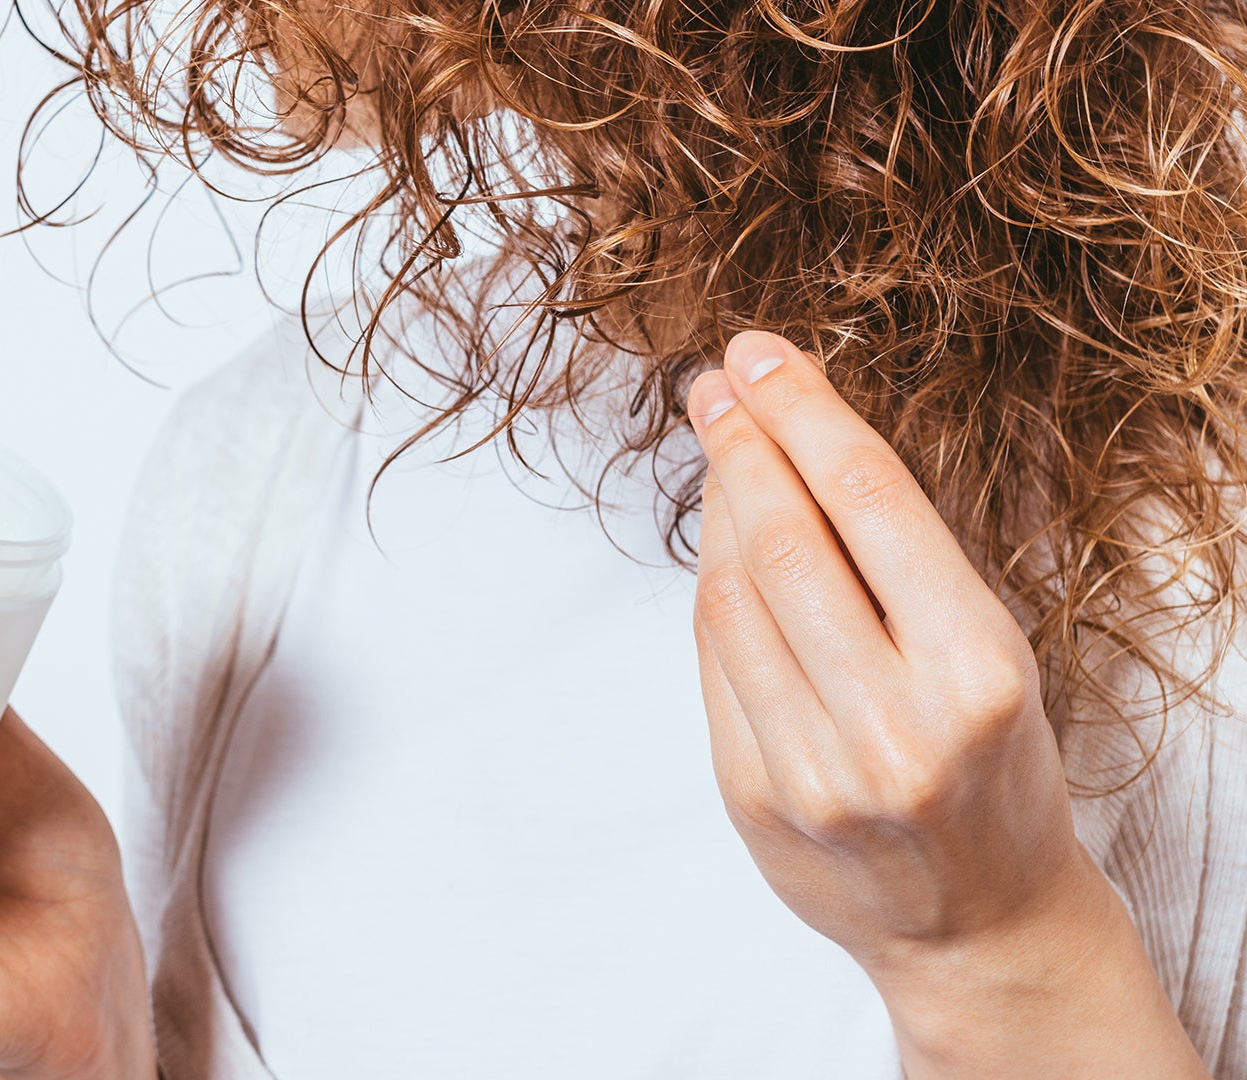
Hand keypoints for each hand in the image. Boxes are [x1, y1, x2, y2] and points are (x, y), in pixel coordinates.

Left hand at [686, 331, 1205, 1076]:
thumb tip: (793, 443)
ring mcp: (813, 768)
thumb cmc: (993, 769)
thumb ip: (901, 566)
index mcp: (976, 671)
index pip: (873, 505)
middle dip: (742, 447)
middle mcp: (894, 724)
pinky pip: (714, 662)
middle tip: (712, 385)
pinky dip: (712, 589)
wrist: (979, 924)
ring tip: (719, 451)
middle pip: (787, 545)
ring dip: (717, 509)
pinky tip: (719, 544)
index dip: (806, 415)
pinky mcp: (753, 796)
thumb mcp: (989, 656)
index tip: (759, 356)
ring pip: (733, 599)